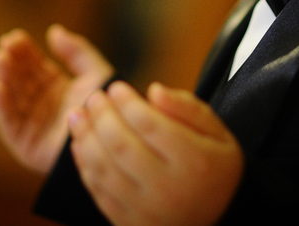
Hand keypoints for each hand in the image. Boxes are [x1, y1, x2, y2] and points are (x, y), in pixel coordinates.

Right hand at [0, 24, 113, 173]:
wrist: (110, 144)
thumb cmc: (105, 110)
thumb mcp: (95, 74)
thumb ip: (78, 52)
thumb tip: (54, 30)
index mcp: (55, 87)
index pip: (34, 65)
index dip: (24, 50)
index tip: (15, 36)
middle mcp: (40, 104)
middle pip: (20, 79)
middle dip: (11, 61)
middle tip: (5, 46)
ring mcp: (31, 123)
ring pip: (12, 97)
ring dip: (4, 78)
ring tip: (0, 59)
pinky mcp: (24, 143)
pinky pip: (9, 123)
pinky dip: (1, 105)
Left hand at [68, 81, 243, 225]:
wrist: (221, 217)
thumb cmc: (214, 166)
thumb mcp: (216, 132)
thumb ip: (187, 108)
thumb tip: (153, 90)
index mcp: (194, 161)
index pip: (150, 124)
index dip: (127, 102)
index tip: (115, 87)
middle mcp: (169, 189)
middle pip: (122, 146)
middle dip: (102, 116)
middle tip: (94, 98)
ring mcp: (148, 210)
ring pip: (105, 170)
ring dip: (85, 139)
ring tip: (77, 116)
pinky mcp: (131, 225)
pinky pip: (100, 193)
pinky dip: (85, 166)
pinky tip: (80, 144)